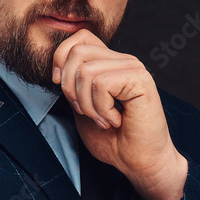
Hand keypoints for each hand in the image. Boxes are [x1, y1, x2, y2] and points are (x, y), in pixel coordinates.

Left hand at [52, 29, 187, 199]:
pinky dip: (101, 109)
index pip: (80, 37)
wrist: (138, 162)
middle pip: (78, 51)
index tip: (61, 85)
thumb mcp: (82, 108)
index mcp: (110, 63)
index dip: (61, 58)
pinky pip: (102, 84)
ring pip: (86, 71)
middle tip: (86, 112)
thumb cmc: (114, 140)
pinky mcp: (140, 79)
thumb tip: (58, 70)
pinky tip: (116, 120)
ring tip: (103, 119)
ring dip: (88, 105)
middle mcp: (123, 60)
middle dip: (70, 88)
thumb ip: (73, 85)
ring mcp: (133, 67)